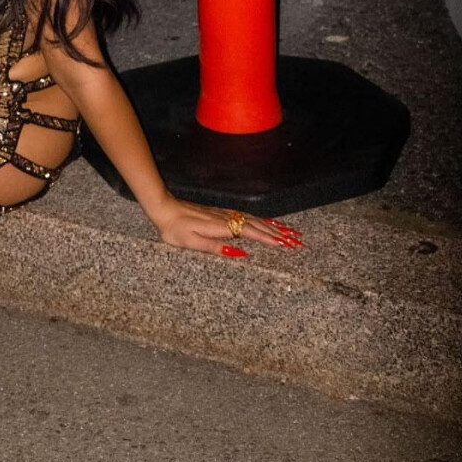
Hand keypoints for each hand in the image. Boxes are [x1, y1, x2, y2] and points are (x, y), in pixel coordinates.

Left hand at [146, 195, 304, 257]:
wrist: (163, 208)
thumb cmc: (174, 229)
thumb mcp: (191, 243)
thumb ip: (215, 248)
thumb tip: (240, 252)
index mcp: (219, 227)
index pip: (249, 232)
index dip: (267, 238)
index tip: (284, 244)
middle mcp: (225, 218)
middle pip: (256, 224)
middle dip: (277, 232)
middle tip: (297, 240)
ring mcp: (224, 214)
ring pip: (253, 219)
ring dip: (272, 225)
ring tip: (290, 232)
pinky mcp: (220, 213)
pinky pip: (246, 216)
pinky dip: (260, 219)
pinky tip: (266, 222)